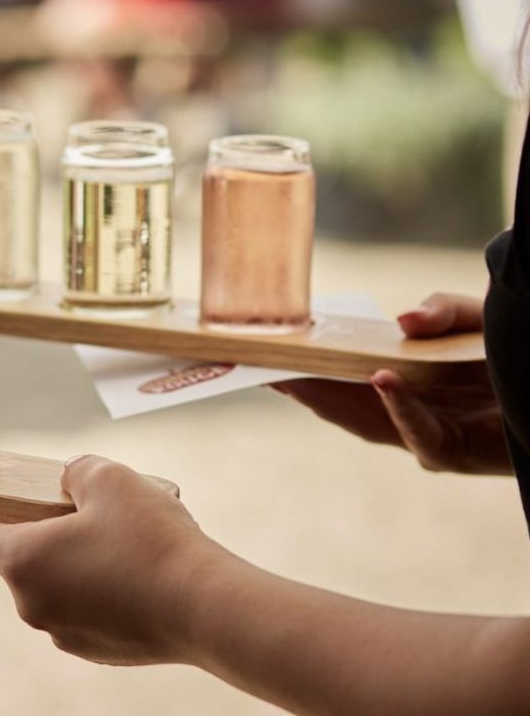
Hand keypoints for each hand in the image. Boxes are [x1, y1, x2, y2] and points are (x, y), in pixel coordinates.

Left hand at [0, 455, 224, 665]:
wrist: (205, 608)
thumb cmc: (151, 540)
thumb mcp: (110, 478)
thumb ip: (76, 471)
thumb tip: (69, 481)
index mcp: (21, 561)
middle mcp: (31, 605)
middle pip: (19, 560)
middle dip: (44, 532)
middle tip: (84, 510)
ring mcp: (63, 634)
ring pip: (54, 586)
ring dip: (73, 561)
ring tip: (120, 541)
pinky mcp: (95, 651)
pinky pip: (83, 610)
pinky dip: (98, 590)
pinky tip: (136, 573)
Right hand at [272, 293, 506, 473]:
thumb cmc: (512, 357)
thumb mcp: (477, 319)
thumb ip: (442, 310)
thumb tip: (402, 320)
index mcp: (403, 384)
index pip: (342, 379)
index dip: (304, 368)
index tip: (264, 353)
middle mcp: (405, 414)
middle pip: (339, 405)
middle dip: (299, 387)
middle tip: (260, 366)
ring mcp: (424, 435)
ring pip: (364, 424)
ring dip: (330, 401)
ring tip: (297, 375)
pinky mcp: (453, 453)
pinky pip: (418, 436)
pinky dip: (400, 408)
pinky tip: (382, 381)